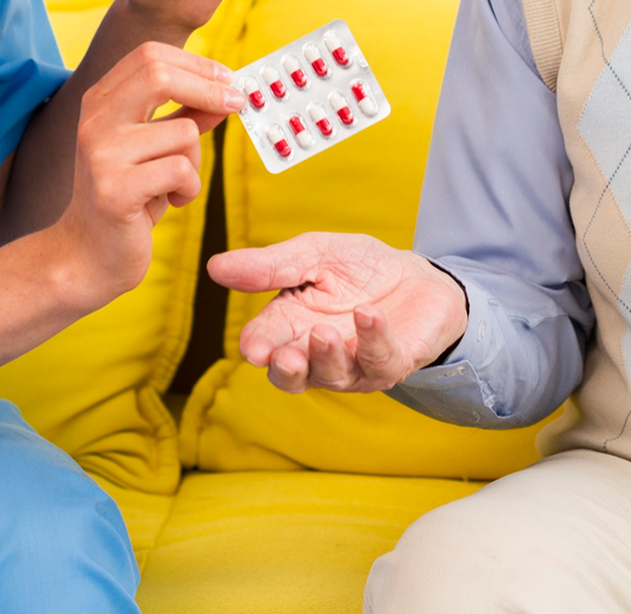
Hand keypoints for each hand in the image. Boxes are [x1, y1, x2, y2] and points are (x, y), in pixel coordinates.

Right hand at [56, 43, 244, 311]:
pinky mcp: (114, 191)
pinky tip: (170, 203)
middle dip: (209, 87)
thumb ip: (183, 117)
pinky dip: (189, 188)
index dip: (196, 63)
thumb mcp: (155, 149)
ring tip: (176, 185)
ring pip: (183, 132)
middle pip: (158, 75)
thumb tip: (225, 91)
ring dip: (196, 162)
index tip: (228, 80)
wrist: (86, 256)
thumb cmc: (127, 198)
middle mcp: (93, 121)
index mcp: (99, 103)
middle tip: (238, 104)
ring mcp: (100, 155)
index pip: (150, 55)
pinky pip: (181, 170)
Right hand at [207, 233, 468, 393]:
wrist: (415, 275)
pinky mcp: (392, 363)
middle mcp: (317, 353)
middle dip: (287, 369)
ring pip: (334, 376)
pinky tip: (368, 314)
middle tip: (283, 357)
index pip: (266, 342)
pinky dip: (373, 339)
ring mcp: (355, 364)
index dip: (259, 346)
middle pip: (293, 375)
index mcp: (290, 325)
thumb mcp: (313, 254)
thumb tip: (215, 267)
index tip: (253, 347)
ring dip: (327, 357)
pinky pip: (381, 360)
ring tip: (323, 333)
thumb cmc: (357, 268)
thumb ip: (270, 265)